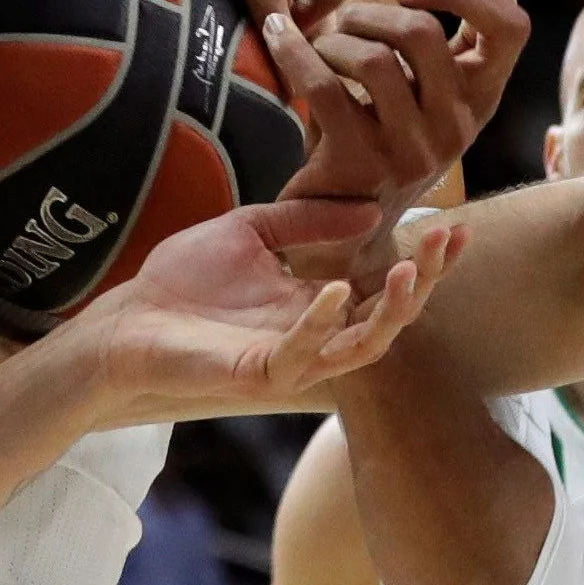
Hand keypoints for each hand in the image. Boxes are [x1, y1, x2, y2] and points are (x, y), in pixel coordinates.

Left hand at [66, 197, 462, 412]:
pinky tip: (335, 288)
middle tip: (444, 240)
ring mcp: (291, 361)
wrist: (127, 319)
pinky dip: (321, 322)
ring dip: (392, 311)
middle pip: (391, 319)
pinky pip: (303, 354)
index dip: (426, 263)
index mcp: (318, 304)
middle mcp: (315, 338)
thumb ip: (307, 221)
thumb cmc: (183, 281)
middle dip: (425, 282)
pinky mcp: (259, 375)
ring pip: (362, 347)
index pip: (387, 287)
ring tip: (409, 269)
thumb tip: (370, 210)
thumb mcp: (252, 230)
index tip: (456, 226)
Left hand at [263, 0, 531, 274]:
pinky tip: (278, 36)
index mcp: (479, 102)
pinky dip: (295, 52)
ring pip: (374, 59)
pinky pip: (326, 87)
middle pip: (422, 33)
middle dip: (371, 13)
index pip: (509, 28)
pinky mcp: (363, 165)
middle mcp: (456, 127)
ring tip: (320, 44)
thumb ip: (460, 49)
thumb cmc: (385, 143)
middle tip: (345, 21)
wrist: (346, 232)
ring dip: (335, 39)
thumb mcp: (431, 99)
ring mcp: (411, 150)